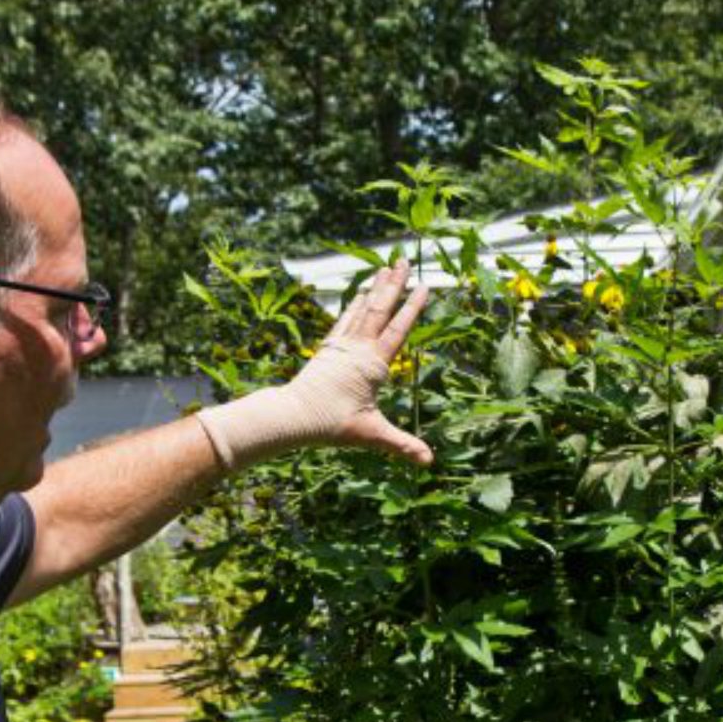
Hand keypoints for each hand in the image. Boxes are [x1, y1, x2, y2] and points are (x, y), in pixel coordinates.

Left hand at [193, 261, 434, 469]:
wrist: (294, 416)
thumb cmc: (332, 424)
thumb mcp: (371, 435)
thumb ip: (401, 445)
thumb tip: (429, 461)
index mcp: (374, 364)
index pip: (398, 329)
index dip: (412, 308)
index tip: (425, 286)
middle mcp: (358, 349)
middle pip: (380, 309)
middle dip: (394, 284)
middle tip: (405, 260)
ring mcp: (342, 346)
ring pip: (362, 309)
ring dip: (376, 288)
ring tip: (386, 268)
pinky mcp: (328, 349)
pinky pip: (345, 319)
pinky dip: (354, 304)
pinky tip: (359, 293)